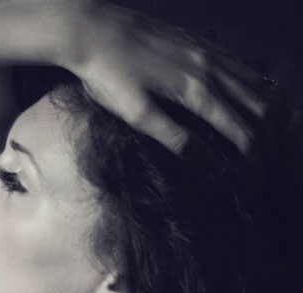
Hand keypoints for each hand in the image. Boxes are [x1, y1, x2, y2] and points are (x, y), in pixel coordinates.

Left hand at [58, 0, 270, 154]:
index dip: (256, 163)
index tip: (258, 186)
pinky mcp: (203, 45)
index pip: (244, 133)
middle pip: (264, 109)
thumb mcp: (137, 115)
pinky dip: (261, 91)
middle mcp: (213, 69)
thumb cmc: (109, 75)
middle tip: (271, 170)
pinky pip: (245, 69)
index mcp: (198, 91)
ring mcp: (210, 54)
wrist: (95, 30)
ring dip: (274, 118)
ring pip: (261, 85)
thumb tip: (205, 163)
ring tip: (274, 144)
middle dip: (273, 144)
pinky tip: (258, 105)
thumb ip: (173, 138)